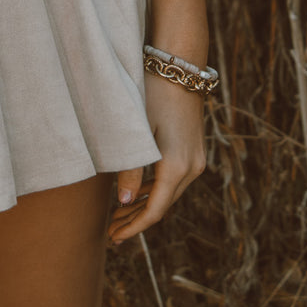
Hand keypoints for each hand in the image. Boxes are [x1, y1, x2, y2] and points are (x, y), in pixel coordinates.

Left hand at [108, 73, 206, 244]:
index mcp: (177, 165)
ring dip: (145, 206)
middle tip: (110, 233)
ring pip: (168, 194)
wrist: (179, 67)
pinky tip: (136, 195)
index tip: (115, 239)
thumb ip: (129, 168)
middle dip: (136, 220)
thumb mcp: (136, 130)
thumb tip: (124, 204)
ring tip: (118, 217)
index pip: (155, 210)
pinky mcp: (193, 150)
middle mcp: (192, 167)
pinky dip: (154, 191)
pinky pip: (173, 180)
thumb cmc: (152, 93)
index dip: (134, 228)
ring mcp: (196, 159)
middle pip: (162, 205)